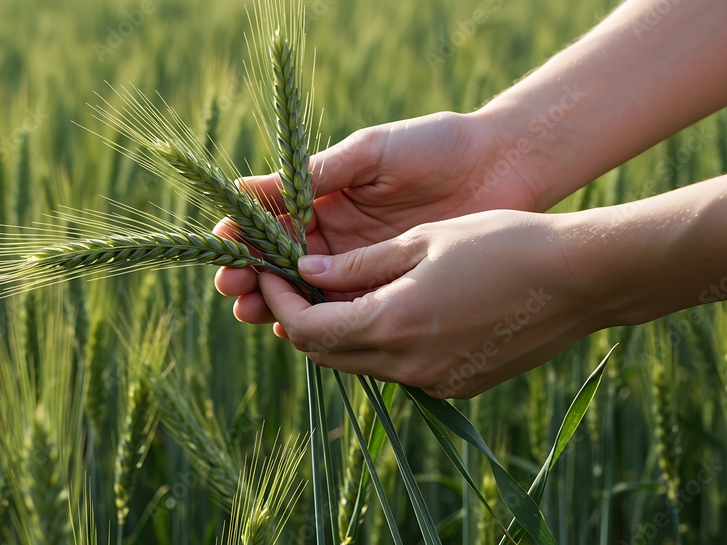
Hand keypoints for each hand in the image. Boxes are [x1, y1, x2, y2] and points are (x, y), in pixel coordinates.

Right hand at [215, 111, 540, 322]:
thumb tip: (247, 187)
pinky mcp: (389, 291)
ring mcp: (361, 267)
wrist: (502, 166)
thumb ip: (318, 175)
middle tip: (233, 288)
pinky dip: (320, 322)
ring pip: (307, 295)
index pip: (272, 224)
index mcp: (325, 200)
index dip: (244, 237)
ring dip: (275, 304)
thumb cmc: (435, 146)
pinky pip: (347, 313)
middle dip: (251, 277)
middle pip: (280, 265)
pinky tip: (295, 327)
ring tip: (252, 309)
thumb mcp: (371, 154)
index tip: (224, 248)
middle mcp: (336, 238)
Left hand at [257, 209, 593, 398]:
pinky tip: (392, 308)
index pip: (306, 329)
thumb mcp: (422, 241)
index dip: (279, 301)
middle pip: (327, 353)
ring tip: (341, 289)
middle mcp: (408, 365)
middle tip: (296, 280)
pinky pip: (398, 369)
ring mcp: (434, 382)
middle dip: (301, 318)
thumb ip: (358, 264)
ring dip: (340, 330)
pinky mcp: (457, 385)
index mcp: (392, 324)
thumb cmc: (502, 243)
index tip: (270, 272)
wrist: (580, 279)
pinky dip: (379, 343)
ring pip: (361, 363)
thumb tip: (306, 270)